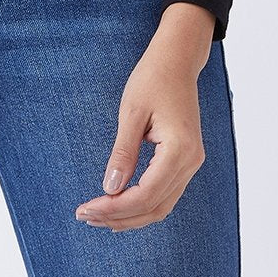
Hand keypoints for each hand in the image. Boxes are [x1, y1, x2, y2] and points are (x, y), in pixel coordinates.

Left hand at [73, 12, 211, 231]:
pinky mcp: (186, 160)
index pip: (146, 194)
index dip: (115, 207)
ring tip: (98, 216)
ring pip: (161, 205)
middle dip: (119, 217)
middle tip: (85, 216)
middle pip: (154, 207)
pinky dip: (142, 204)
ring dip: (130, 215)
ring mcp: (192, 163)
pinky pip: (165, 193)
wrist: (177, 59)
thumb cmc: (153, 78)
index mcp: (180, 149)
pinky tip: (120, 205)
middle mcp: (191, 162)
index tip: (87, 208)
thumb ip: (123, 153)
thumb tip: (110, 189)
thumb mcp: (131, 112)